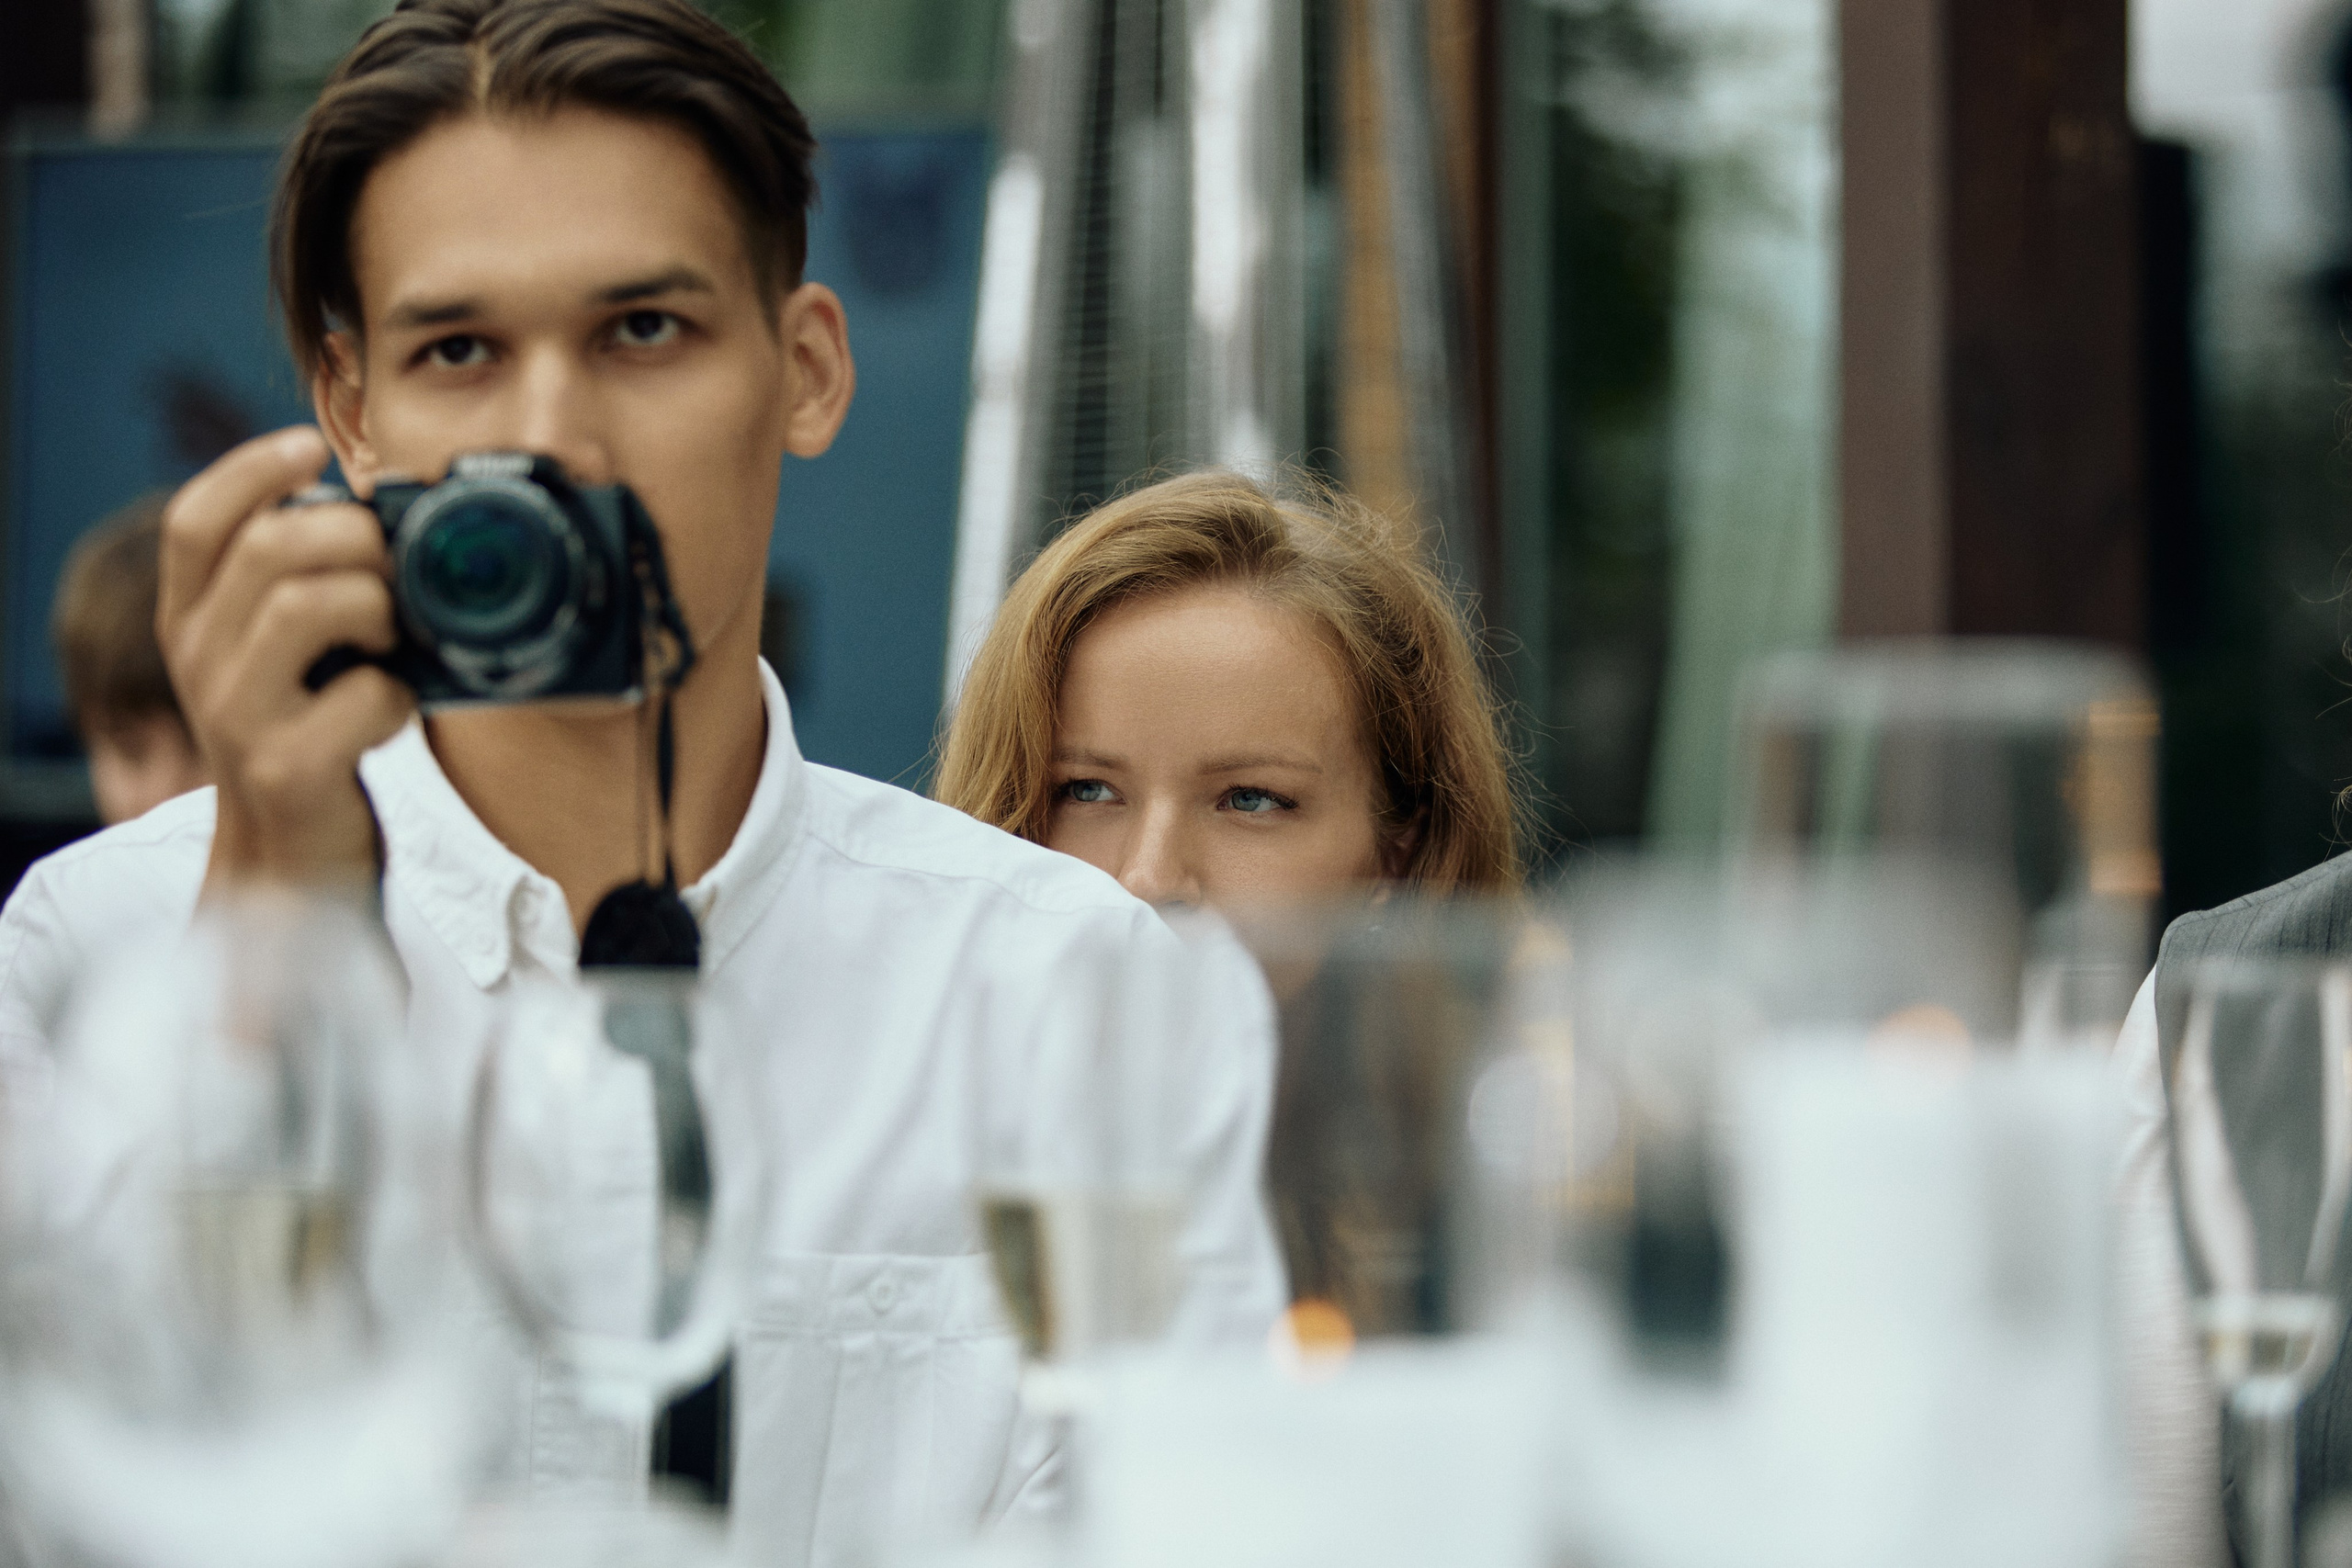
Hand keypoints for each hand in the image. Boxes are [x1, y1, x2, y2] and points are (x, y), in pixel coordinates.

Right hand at [158, 427, 413, 889]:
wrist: (289, 857)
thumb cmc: (307, 731)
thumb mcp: (280, 652)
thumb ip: (300, 584)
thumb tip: (377, 508)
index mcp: (192, 619)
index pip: (197, 519)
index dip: (252, 469)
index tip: (312, 449)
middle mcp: (198, 660)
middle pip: (273, 546)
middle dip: (356, 540)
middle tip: (391, 573)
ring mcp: (236, 716)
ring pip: (310, 606)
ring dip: (379, 608)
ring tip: (391, 640)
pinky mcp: (286, 768)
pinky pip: (365, 696)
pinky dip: (401, 697)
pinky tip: (392, 713)